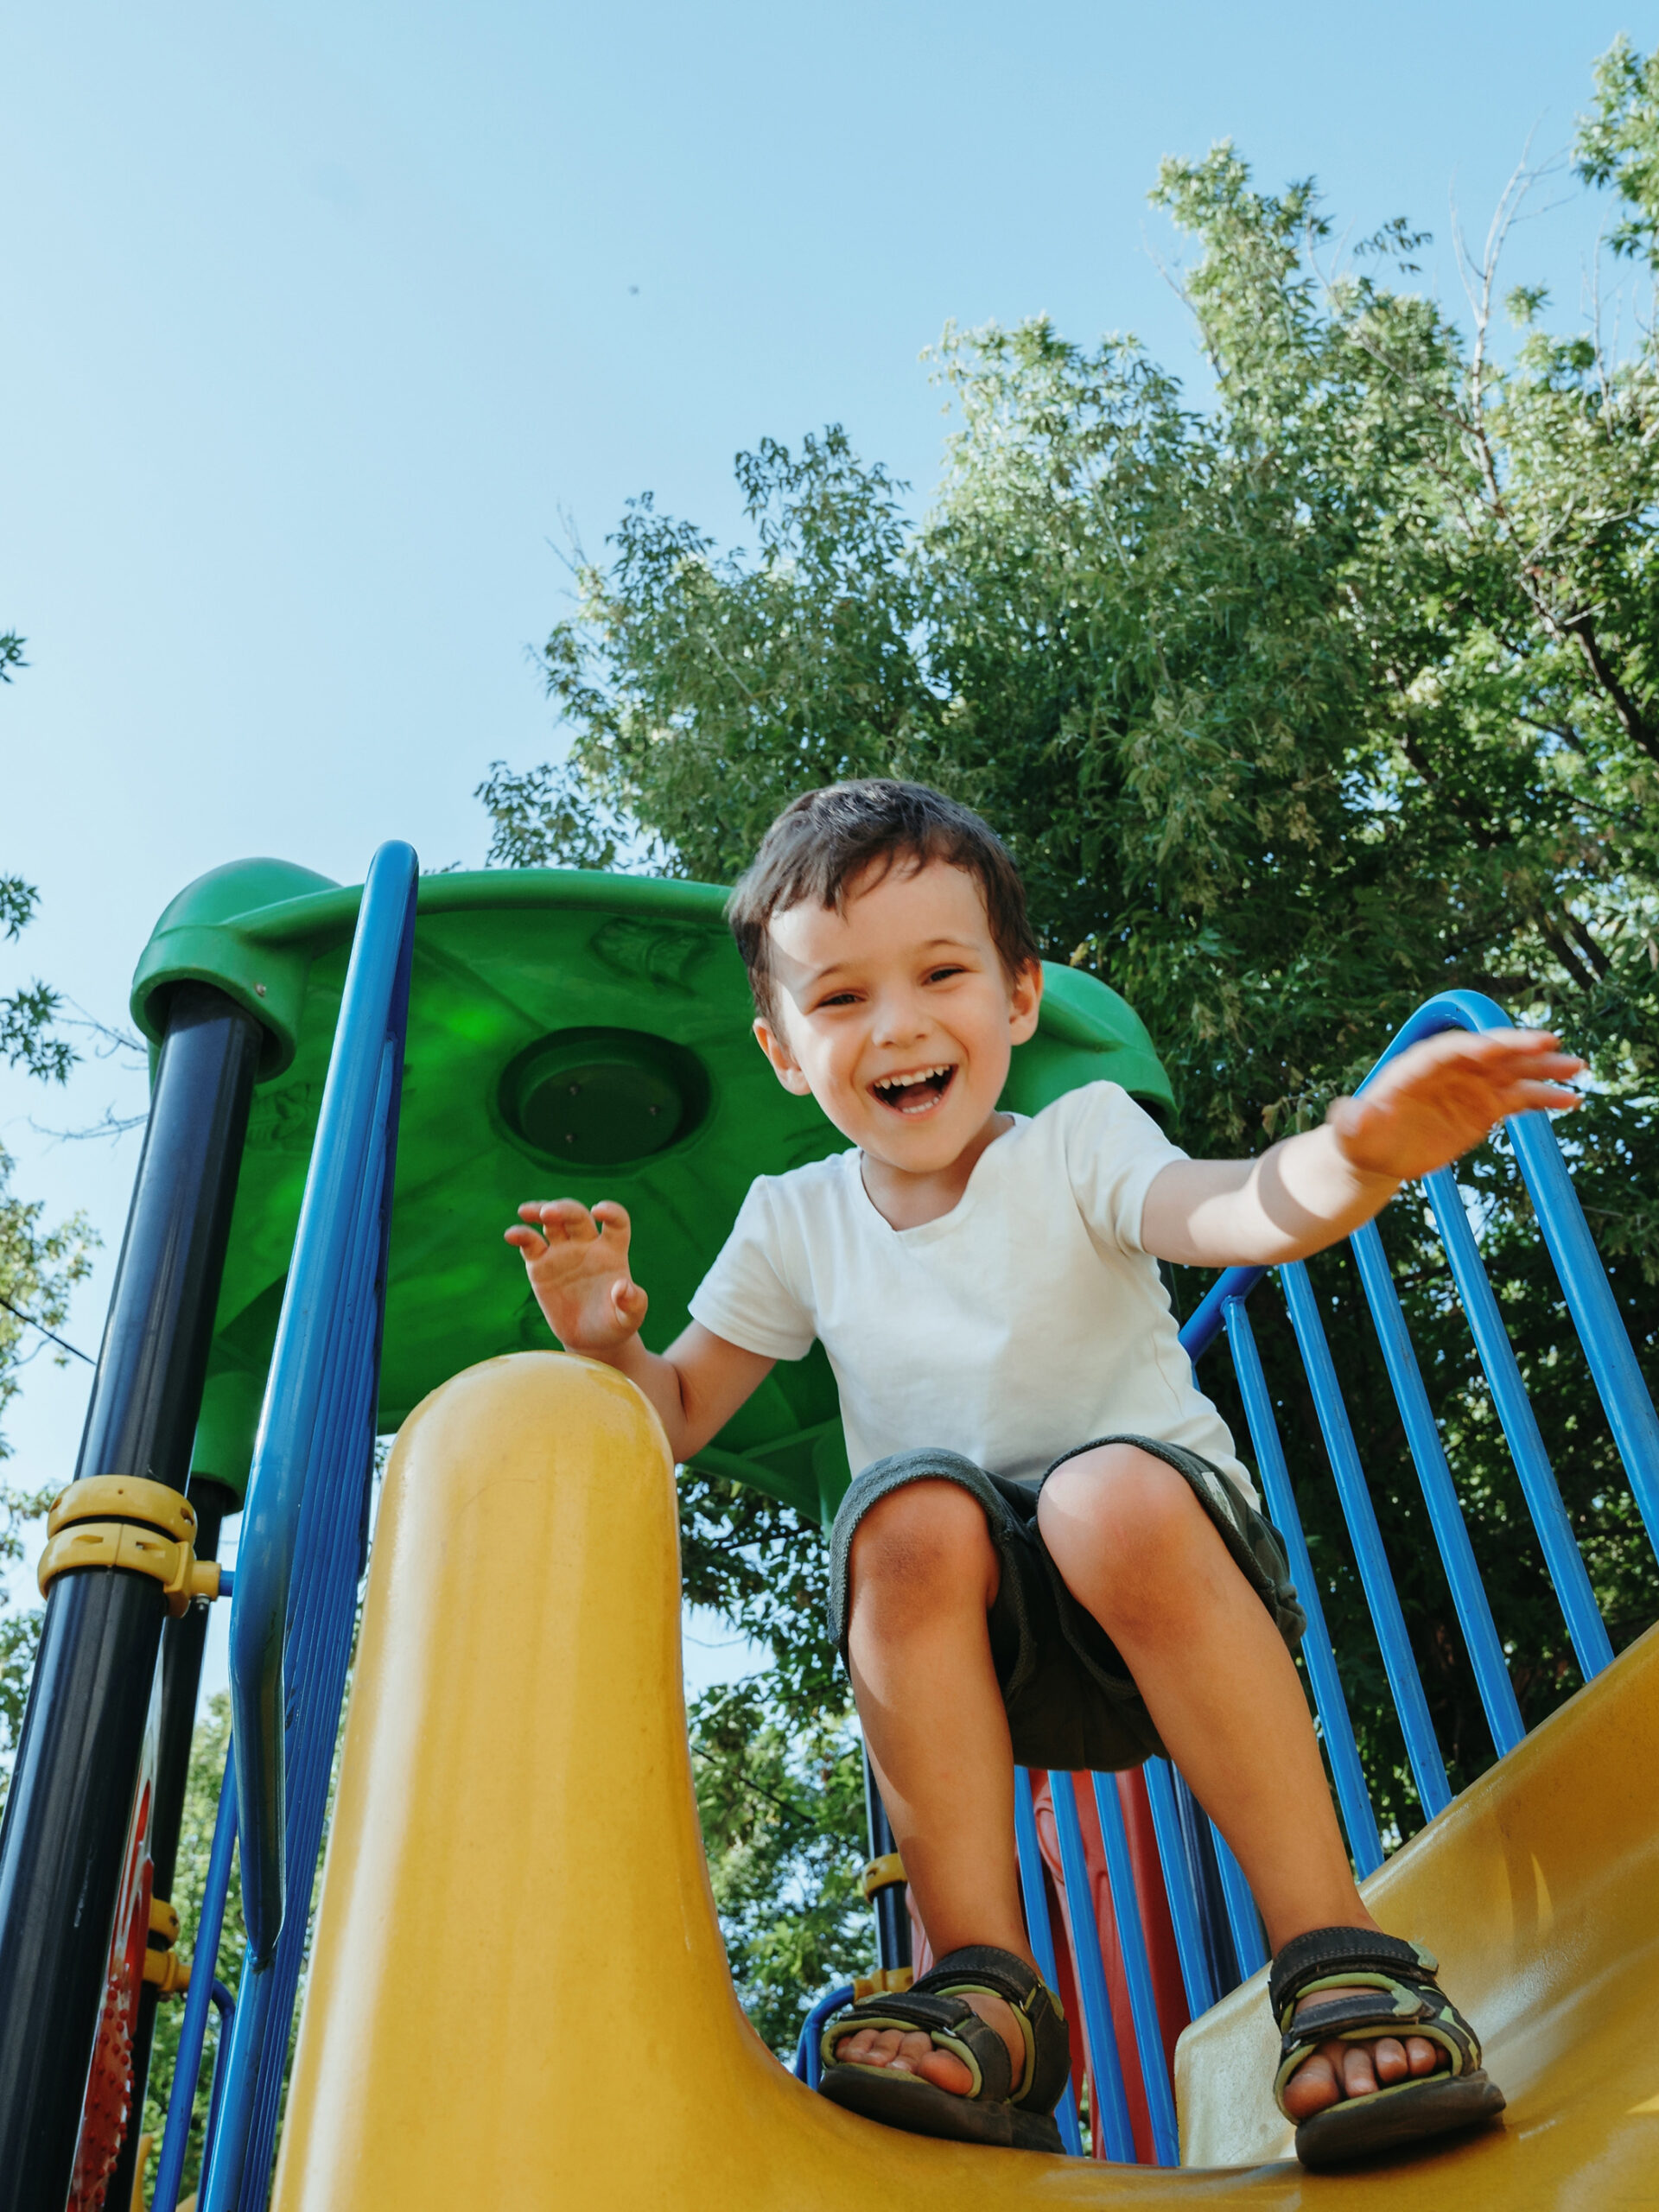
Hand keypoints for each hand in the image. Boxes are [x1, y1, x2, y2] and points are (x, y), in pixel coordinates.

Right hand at [505, 1199, 647, 1352]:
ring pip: (551, 1221)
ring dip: (539, 1210)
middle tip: (549, 1212)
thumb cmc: (615, 1325)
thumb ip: (633, 1303)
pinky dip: (520, 1236)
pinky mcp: (540, 1265)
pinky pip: (529, 1244)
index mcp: (613, 1251)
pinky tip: (511, 1235)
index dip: (611, 1212)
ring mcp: (562, 1253)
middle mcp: (587, 1245)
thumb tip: (622, 1287)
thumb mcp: (629, 1319)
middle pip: (577, 1215)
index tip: (599, 1211)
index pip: (616, 1221)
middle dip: (563, 1209)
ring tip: (526, 1212)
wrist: (590, 1340)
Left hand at [1326, 1028, 1582, 1183]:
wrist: (1378, 1152)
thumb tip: (1347, 1114)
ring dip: (1543, 1069)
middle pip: (1487, 1054)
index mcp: (1416, 1068)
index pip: (1449, 1051)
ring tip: (1577, 1069)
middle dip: (1518, 1047)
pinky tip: (1571, 1100)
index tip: (1500, 1046)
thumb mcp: (1351, 1133)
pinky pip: (1519, 1099)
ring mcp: (1470, 1088)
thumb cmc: (1361, 1138)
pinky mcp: (1484, 1108)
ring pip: (1510, 1073)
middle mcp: (1449, 1072)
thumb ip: (1351, 1121)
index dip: (1475, 1046)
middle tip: (1552, 1043)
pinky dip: (1544, 1098)